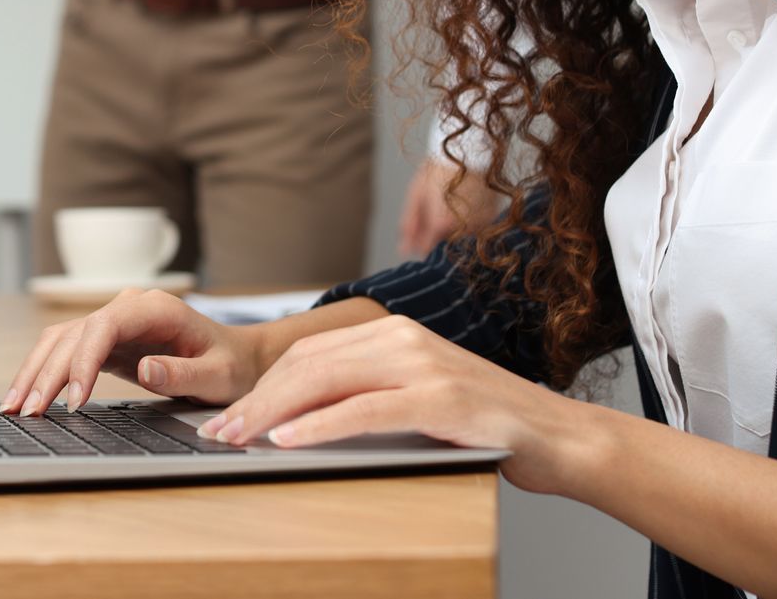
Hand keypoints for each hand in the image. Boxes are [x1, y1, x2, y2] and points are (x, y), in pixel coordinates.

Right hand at [0, 289, 265, 415]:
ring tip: (14, 407)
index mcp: (155, 308)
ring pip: (61, 339)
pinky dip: (45, 371)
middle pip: (74, 333)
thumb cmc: (231, 366)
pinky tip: (28, 395)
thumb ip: (183, 373)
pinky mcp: (106, 341)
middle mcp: (128, 307)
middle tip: (28, 412)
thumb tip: (144, 367)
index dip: (83, 360)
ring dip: (36, 371)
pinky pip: (67, 351)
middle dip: (48, 373)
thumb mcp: (218, 375)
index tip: (74, 399)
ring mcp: (114, 322)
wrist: (237, 358)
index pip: (104, 326)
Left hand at [199, 314, 586, 493]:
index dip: (261, 386)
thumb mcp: (417, 399)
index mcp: (393, 334)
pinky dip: (317, 426)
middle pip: (306, 364)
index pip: (308, 354)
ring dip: (272, 413)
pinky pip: (363, 411)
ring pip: (325, 381)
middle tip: (218, 433)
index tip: (227, 416)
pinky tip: (287, 442)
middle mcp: (403, 338)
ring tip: (237, 440)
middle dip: (255, 401)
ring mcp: (422, 365)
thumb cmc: (483, 425)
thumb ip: (368, 395)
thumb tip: (296, 419)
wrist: (558, 436)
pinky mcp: (439, 400)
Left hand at [399, 154, 504, 255]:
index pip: (426, 249)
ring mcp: (481, 223)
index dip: (419, 241)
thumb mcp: (417, 195)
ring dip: (453, 225)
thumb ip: (409, 225)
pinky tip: (464, 200)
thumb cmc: (437, 170)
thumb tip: (404, 250)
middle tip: (434, 205)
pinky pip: (476, 226)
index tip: (418, 231)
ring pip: (460, 236)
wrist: (468, 151)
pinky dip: (469, 219)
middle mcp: (464, 228)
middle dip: (435, 231)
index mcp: (441, 224)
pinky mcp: (492, 217)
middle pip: (443, 243)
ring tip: (450, 199)